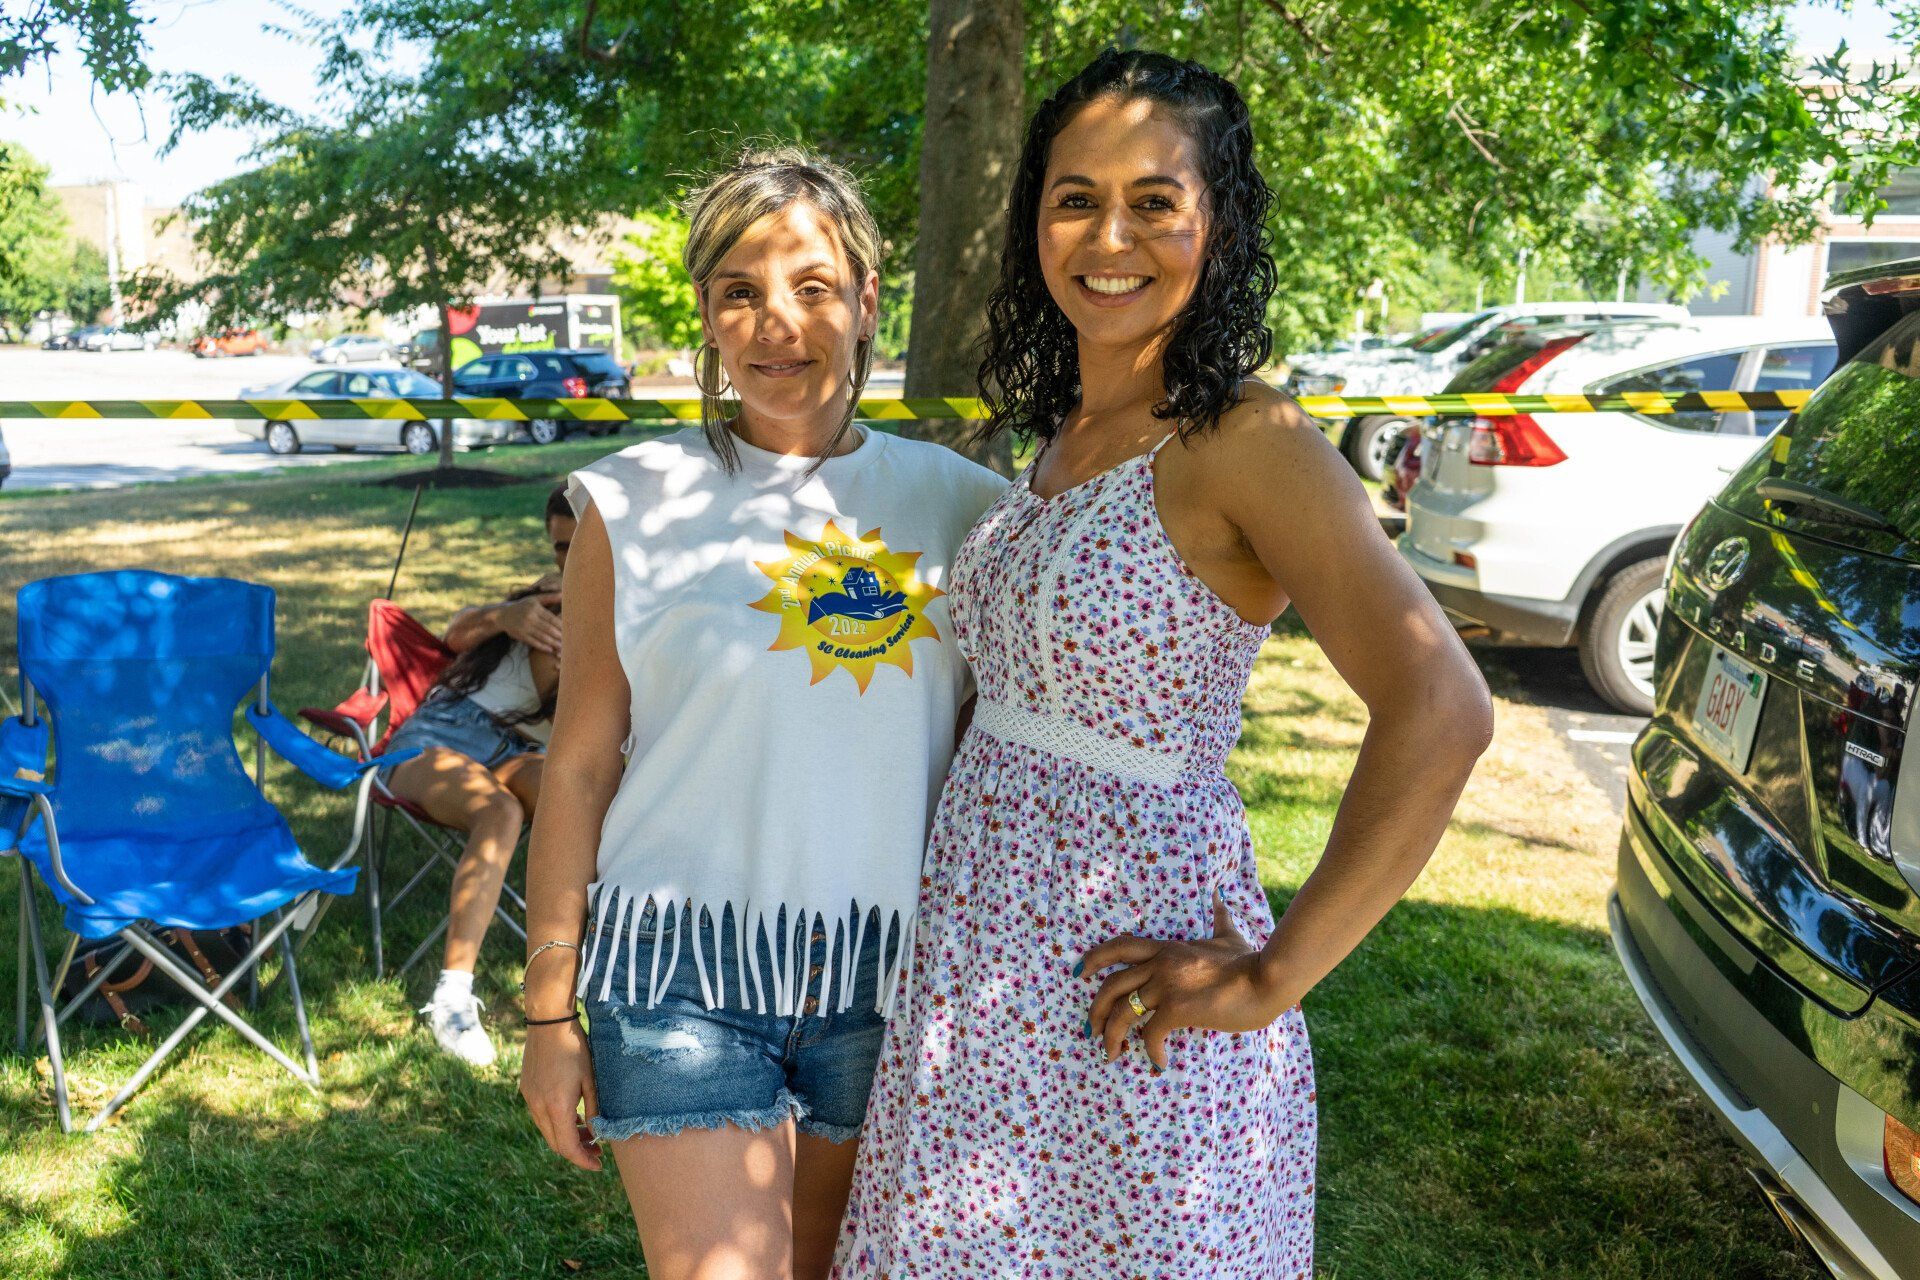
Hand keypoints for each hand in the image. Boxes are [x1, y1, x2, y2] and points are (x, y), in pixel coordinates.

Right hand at [499, 593, 563, 654]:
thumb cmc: (522, 606)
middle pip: (548, 629)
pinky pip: (533, 642)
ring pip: (542, 637)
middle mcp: (530, 617)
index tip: (570, 631)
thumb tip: (563, 594)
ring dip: (553, 643)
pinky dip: (542, 646)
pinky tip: (550, 650)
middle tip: (569, 642)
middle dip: (559, 636)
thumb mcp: (534, 599)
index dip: (561, 626)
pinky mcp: (520, 635)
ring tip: (562, 647)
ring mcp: (524, 627)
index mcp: (535, 608)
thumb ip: (549, 597)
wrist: (503, 615)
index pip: (552, 618)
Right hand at [519, 1019, 601, 1169]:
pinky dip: (557, 1123)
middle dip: (577, 1151)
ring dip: (566, 1137)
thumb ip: (594, 1109)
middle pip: (556, 1143)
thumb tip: (597, 1132)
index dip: (583, 1160)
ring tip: (588, 1133)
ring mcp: (529, 1099)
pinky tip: (573, 1116)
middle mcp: (538, 1107)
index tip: (598, 1165)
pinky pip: (541, 1117)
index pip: (568, 1147)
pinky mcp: (527, 1090)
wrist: (548, 1022)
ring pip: (547, 1131)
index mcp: (557, 1106)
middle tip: (597, 1150)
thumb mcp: (591, 1079)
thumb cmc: (575, 1048)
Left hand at [1078, 891, 1293, 1069]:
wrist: (1267, 979)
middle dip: (1095, 1010)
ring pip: (1123, 1013)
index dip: (1095, 958)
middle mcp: (1160, 964)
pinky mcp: (1178, 1008)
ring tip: (1111, 1054)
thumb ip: (1218, 917)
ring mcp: (1167, 986)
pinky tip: (1158, 1063)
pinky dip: (1150, 1052)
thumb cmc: (1250, 961)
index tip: (1079, 972)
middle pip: (1111, 985)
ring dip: (1111, 1036)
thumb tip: (1219, 895)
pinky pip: (1151, 1034)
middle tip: (1091, 1030)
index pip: (1120, 946)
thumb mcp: (1228, 934)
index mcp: (1167, 947)